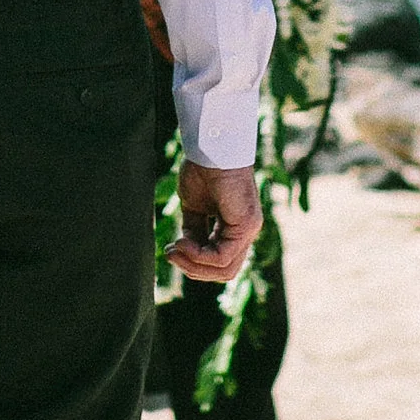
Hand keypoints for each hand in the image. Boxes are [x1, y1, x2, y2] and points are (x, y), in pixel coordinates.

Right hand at [171, 161, 261, 284]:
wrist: (210, 147)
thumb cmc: (203, 169)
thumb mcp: (194, 207)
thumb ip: (194, 230)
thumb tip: (184, 251)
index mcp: (234, 228)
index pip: (219, 262)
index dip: (194, 263)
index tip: (171, 250)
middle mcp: (245, 232)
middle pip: (224, 272)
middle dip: (193, 269)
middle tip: (171, 254)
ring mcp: (249, 230)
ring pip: (225, 270)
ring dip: (194, 265)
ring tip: (174, 250)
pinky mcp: (246, 226)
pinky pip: (222, 256)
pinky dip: (199, 255)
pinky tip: (182, 243)